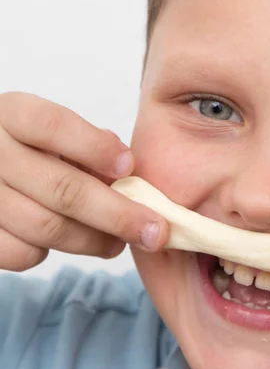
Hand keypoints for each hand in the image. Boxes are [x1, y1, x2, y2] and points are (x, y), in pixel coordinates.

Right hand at [0, 92, 168, 271]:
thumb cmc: (33, 148)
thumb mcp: (55, 131)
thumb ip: (89, 144)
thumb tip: (127, 171)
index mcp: (13, 115)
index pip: (53, 125)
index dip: (95, 147)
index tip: (129, 166)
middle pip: (62, 189)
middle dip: (118, 214)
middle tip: (156, 231)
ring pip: (47, 227)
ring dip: (95, 240)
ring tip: (122, 241)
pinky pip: (21, 254)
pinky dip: (51, 252)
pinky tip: (70, 240)